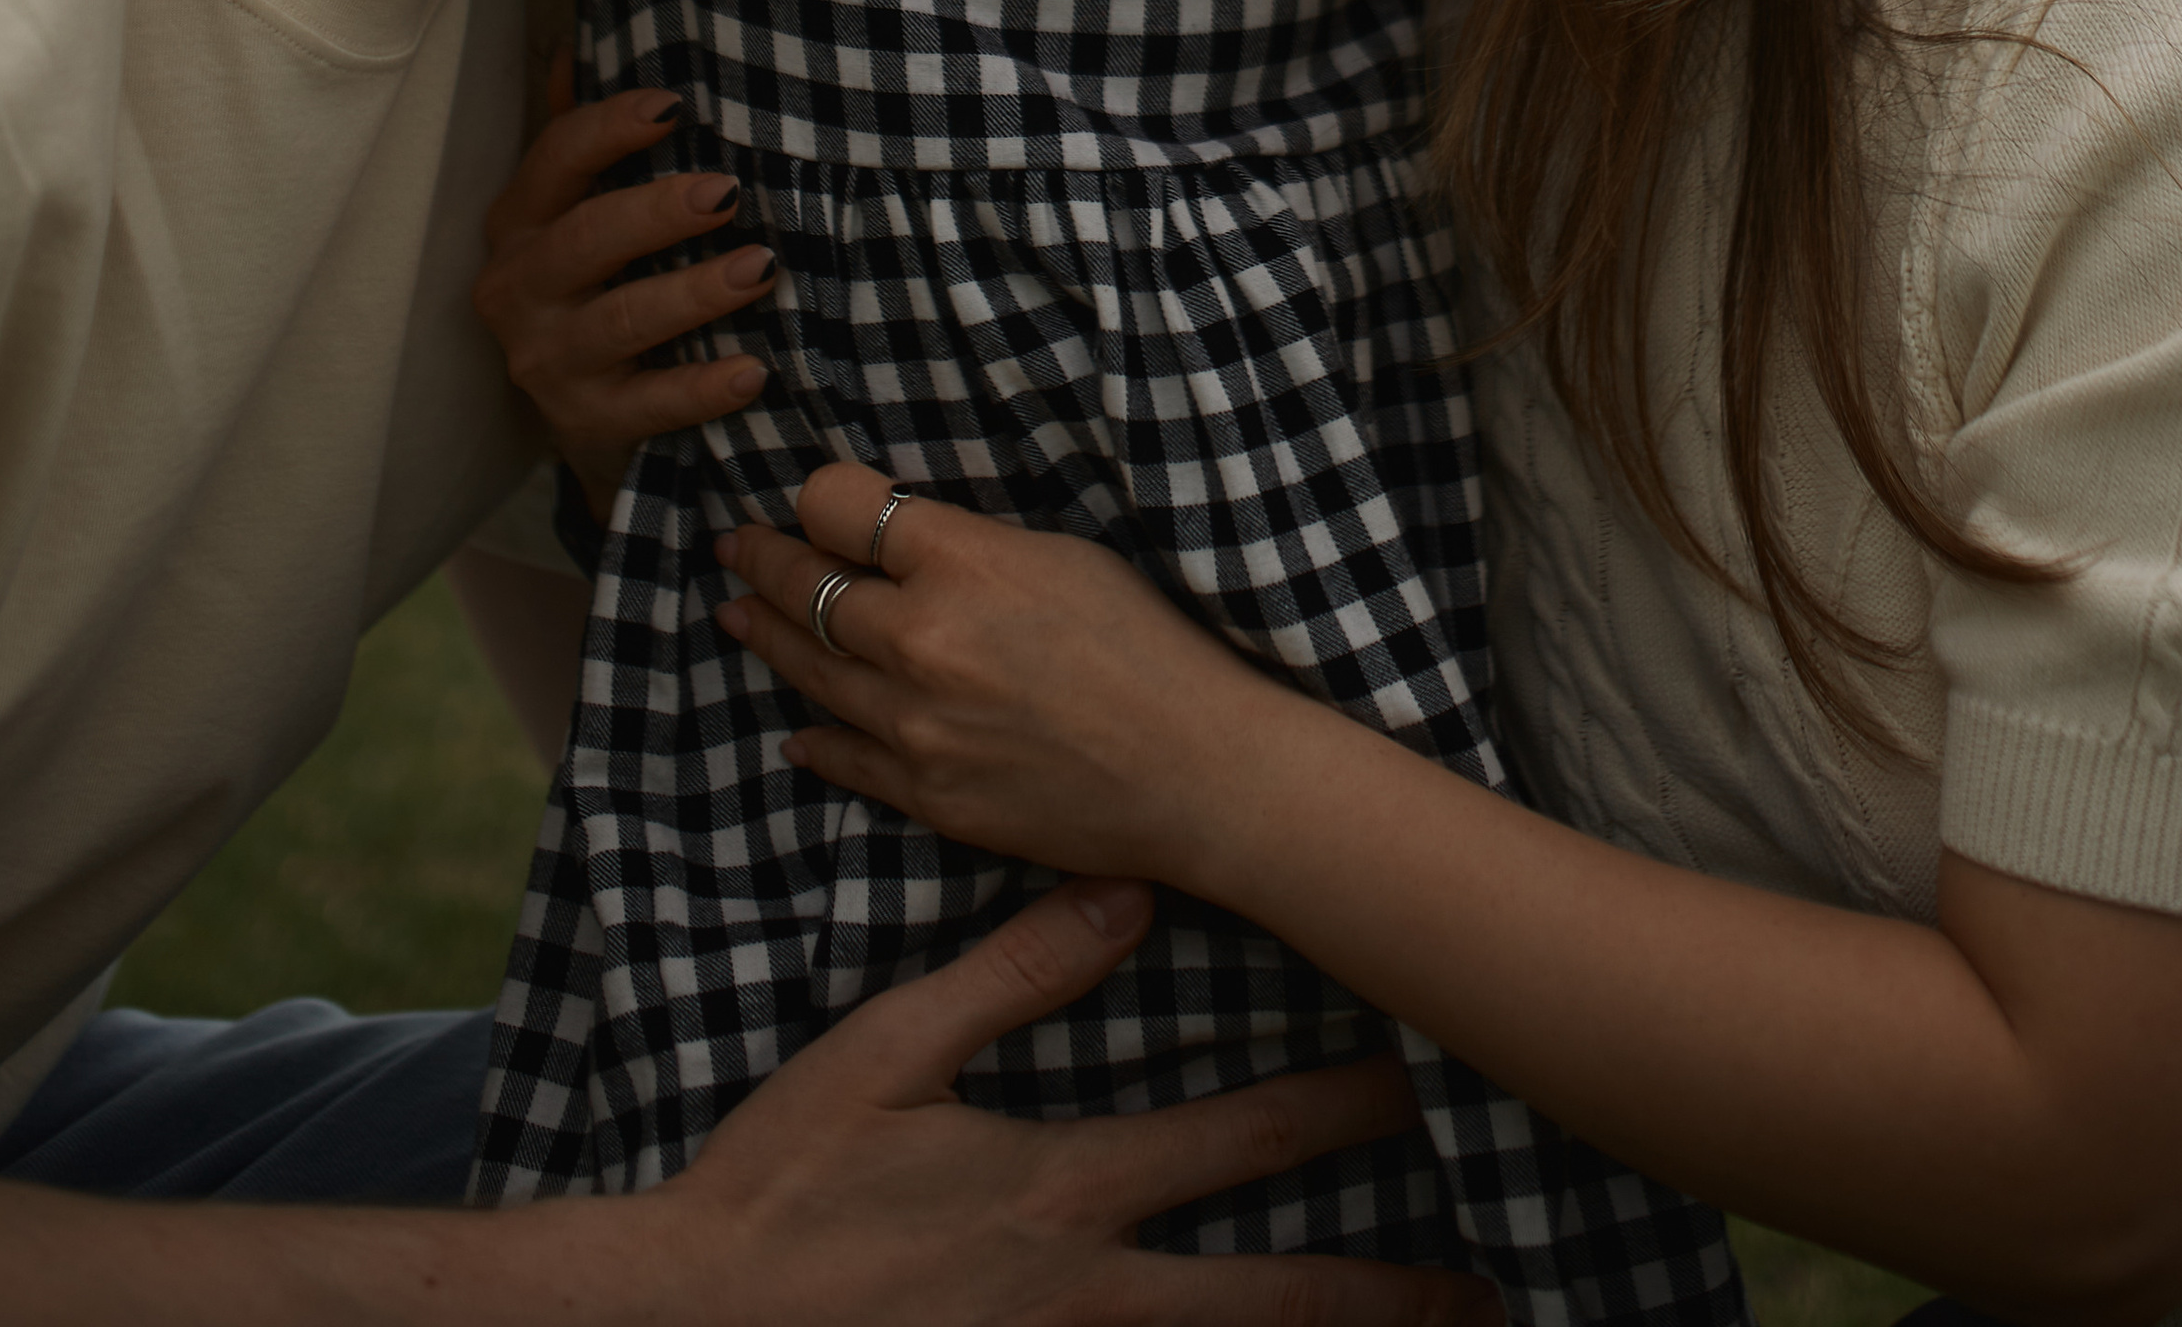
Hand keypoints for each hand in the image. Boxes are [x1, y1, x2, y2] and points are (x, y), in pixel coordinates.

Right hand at [472, 67, 773, 516]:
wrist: (591, 414)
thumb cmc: (598, 281)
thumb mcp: (582, 209)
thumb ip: (581, 137)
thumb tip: (570, 44)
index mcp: (521, 219)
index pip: (557, 158)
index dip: (610, 127)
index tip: (675, 106)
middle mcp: (520, 285)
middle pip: (586, 239)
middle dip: (657, 213)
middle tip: (727, 192)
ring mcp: (548, 358)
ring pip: (620, 321)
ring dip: (693, 293)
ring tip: (761, 269)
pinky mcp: (586, 420)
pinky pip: (647, 404)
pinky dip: (701, 388)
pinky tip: (753, 370)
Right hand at [642, 874, 1490, 1325]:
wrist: (695, 1326)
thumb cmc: (786, 1185)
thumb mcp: (886, 1054)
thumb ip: (1011, 974)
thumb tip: (1124, 897)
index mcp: (1063, 1192)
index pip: (1237, 1142)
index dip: (1335, 1110)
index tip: (1417, 1080)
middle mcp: (1088, 1296)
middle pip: (1272, 1299)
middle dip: (1386, 1292)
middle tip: (1485, 1289)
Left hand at [714, 462, 1280, 891]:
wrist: (1197, 772)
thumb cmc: (1152, 645)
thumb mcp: (1061, 556)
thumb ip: (966, 546)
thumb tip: (897, 539)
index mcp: (960, 562)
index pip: (839, 506)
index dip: (817, 496)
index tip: (810, 498)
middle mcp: (920, 640)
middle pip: (807, 586)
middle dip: (765, 559)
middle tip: (736, 546)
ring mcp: (915, 727)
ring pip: (810, 669)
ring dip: (766, 636)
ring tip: (737, 615)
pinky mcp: (928, 796)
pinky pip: (845, 758)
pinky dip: (814, 739)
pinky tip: (796, 733)